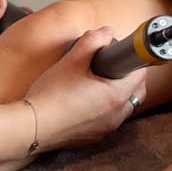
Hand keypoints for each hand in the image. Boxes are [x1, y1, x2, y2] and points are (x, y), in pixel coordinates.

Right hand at [22, 27, 149, 149]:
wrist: (31, 127)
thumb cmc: (51, 95)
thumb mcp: (72, 60)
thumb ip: (92, 40)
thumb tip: (106, 32)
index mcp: (116, 96)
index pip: (140, 73)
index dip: (132, 60)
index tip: (121, 55)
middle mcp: (116, 116)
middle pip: (136, 93)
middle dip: (128, 77)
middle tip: (111, 67)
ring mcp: (106, 129)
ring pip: (123, 108)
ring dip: (118, 95)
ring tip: (98, 83)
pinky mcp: (94, 138)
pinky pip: (108, 121)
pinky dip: (105, 110)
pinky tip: (87, 101)